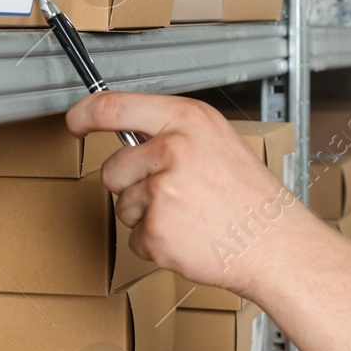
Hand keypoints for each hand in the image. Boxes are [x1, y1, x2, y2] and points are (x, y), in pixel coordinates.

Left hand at [66, 93, 316, 296]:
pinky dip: (157, 244)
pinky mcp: (157, 230)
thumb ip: (173, 134)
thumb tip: (128, 135)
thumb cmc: (250, 198)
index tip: (75, 121)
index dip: (84, 114)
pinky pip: (135, 238)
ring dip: (147, 217)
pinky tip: (190, 237)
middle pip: (112, 168)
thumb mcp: (217, 142)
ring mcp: (163, 191)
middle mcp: (173, 149)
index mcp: (188, 120)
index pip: (113, 106)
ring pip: (123, 206)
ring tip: (190, 217)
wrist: (276, 244)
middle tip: (175, 194)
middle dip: (130, 186)